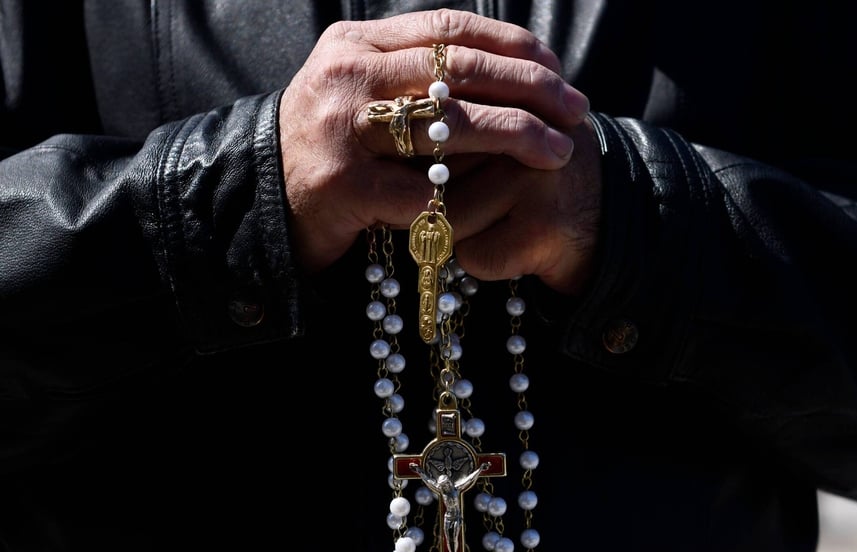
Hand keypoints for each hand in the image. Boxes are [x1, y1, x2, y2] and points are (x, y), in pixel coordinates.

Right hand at [278, 9, 589, 272]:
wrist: (262, 198)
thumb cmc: (329, 145)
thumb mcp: (360, 88)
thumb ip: (412, 70)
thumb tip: (503, 59)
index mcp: (355, 43)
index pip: (448, 29)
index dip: (512, 44)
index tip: (556, 65)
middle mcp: (346, 76)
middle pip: (458, 70)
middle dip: (530, 89)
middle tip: (576, 108)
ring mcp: (342, 130)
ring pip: (449, 125)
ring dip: (516, 137)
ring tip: (560, 151)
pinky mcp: (343, 186)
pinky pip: (425, 190)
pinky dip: (470, 194)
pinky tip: (505, 198)